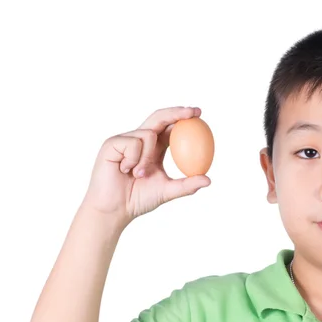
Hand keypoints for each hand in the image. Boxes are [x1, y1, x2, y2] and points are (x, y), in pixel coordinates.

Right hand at [82, 106, 210, 225]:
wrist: (114, 209)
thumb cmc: (137, 200)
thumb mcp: (167, 191)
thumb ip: (186, 185)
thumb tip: (208, 180)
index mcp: (154, 149)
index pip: (170, 128)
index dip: (183, 118)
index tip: (199, 114)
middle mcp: (140, 141)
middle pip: (159, 118)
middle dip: (176, 112)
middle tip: (192, 112)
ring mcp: (125, 141)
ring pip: (148, 134)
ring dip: (148, 156)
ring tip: (139, 174)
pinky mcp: (112, 143)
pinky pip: (133, 142)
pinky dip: (134, 158)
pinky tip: (124, 170)